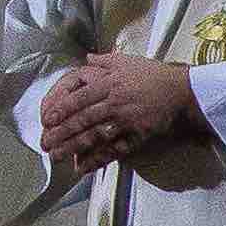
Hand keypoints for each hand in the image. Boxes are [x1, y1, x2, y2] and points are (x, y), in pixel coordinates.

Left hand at [37, 53, 203, 168]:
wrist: (181, 91)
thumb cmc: (152, 74)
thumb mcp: (126, 61)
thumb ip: (103, 61)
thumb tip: (87, 58)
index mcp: (108, 84)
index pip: (79, 98)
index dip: (61, 110)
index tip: (46, 120)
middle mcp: (114, 103)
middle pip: (83, 120)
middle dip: (61, 133)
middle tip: (45, 144)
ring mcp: (125, 122)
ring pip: (95, 137)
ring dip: (74, 148)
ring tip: (57, 156)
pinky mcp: (137, 136)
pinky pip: (114, 150)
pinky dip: (98, 159)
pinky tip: (84, 167)